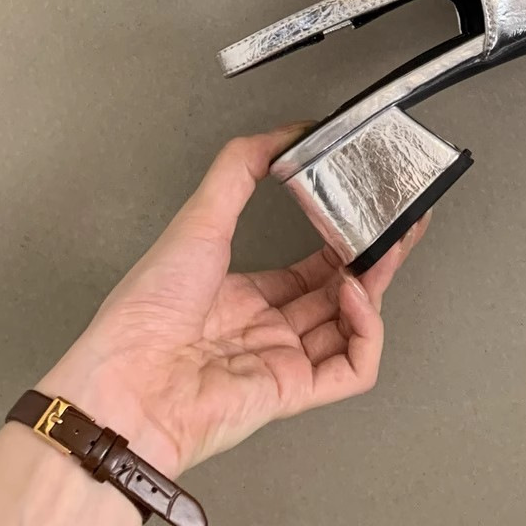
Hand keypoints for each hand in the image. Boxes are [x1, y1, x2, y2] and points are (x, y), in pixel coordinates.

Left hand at [44, 126, 426, 477]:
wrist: (126, 382)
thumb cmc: (146, 310)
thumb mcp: (197, 218)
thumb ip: (239, 168)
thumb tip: (281, 133)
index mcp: (238, 296)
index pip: (307, 270)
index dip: (341, 242)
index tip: (364, 216)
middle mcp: (262, 330)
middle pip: (338, 295)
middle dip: (373, 261)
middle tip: (400, 228)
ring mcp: (280, 362)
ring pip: (351, 327)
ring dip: (374, 288)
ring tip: (380, 255)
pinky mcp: (293, 392)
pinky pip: (352, 369)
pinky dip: (367, 332)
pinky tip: (358, 297)